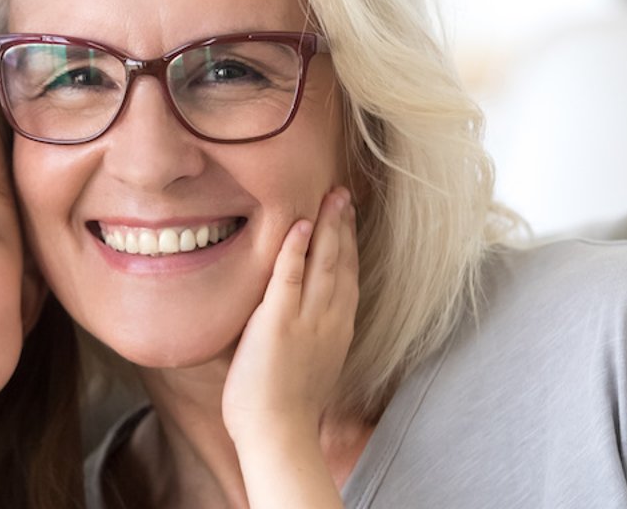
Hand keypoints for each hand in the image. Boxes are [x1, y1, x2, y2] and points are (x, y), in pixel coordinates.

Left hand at [222, 186, 358, 446]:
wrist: (277, 434)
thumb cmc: (282, 409)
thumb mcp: (306, 365)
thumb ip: (303, 337)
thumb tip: (288, 322)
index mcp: (337, 331)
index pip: (347, 278)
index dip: (349, 245)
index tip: (348, 218)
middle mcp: (330, 321)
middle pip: (341, 262)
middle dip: (343, 225)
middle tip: (343, 193)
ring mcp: (307, 321)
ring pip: (323, 263)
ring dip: (327, 226)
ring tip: (330, 196)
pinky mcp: (278, 323)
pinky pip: (289, 277)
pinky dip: (296, 250)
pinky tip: (300, 225)